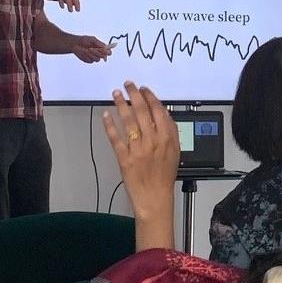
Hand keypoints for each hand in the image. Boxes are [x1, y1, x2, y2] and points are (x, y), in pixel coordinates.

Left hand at [72, 35, 111, 63]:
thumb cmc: (84, 40)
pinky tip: (83, 52)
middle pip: (103, 57)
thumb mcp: (92, 39)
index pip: (109, 52)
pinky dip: (86, 56)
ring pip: (97, 59)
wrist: (74, 44)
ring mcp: (94, 57)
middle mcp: (99, 53)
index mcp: (101, 47)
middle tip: (91, 49)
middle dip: (98, 53)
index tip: (106, 52)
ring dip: (91, 55)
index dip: (109, 52)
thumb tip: (106, 47)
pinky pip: (90, 61)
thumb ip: (99, 43)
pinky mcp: (89, 60)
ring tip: (85, 49)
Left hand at [102, 83, 179, 218]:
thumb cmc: (164, 176)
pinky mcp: (124, 158)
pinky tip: (106, 115)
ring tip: (116, 94)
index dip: (149, 96)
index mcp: (167, 138)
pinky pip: (115, 138)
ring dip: (121, 104)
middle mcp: (153, 141)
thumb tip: (163, 114)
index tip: (143, 89)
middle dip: (134, 94)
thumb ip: (170, 132)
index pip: (158, 110)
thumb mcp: (175, 151)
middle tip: (128, 85)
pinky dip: (109, 125)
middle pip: (142, 111)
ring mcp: (138, 149)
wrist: (155, 197)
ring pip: (128, 121)